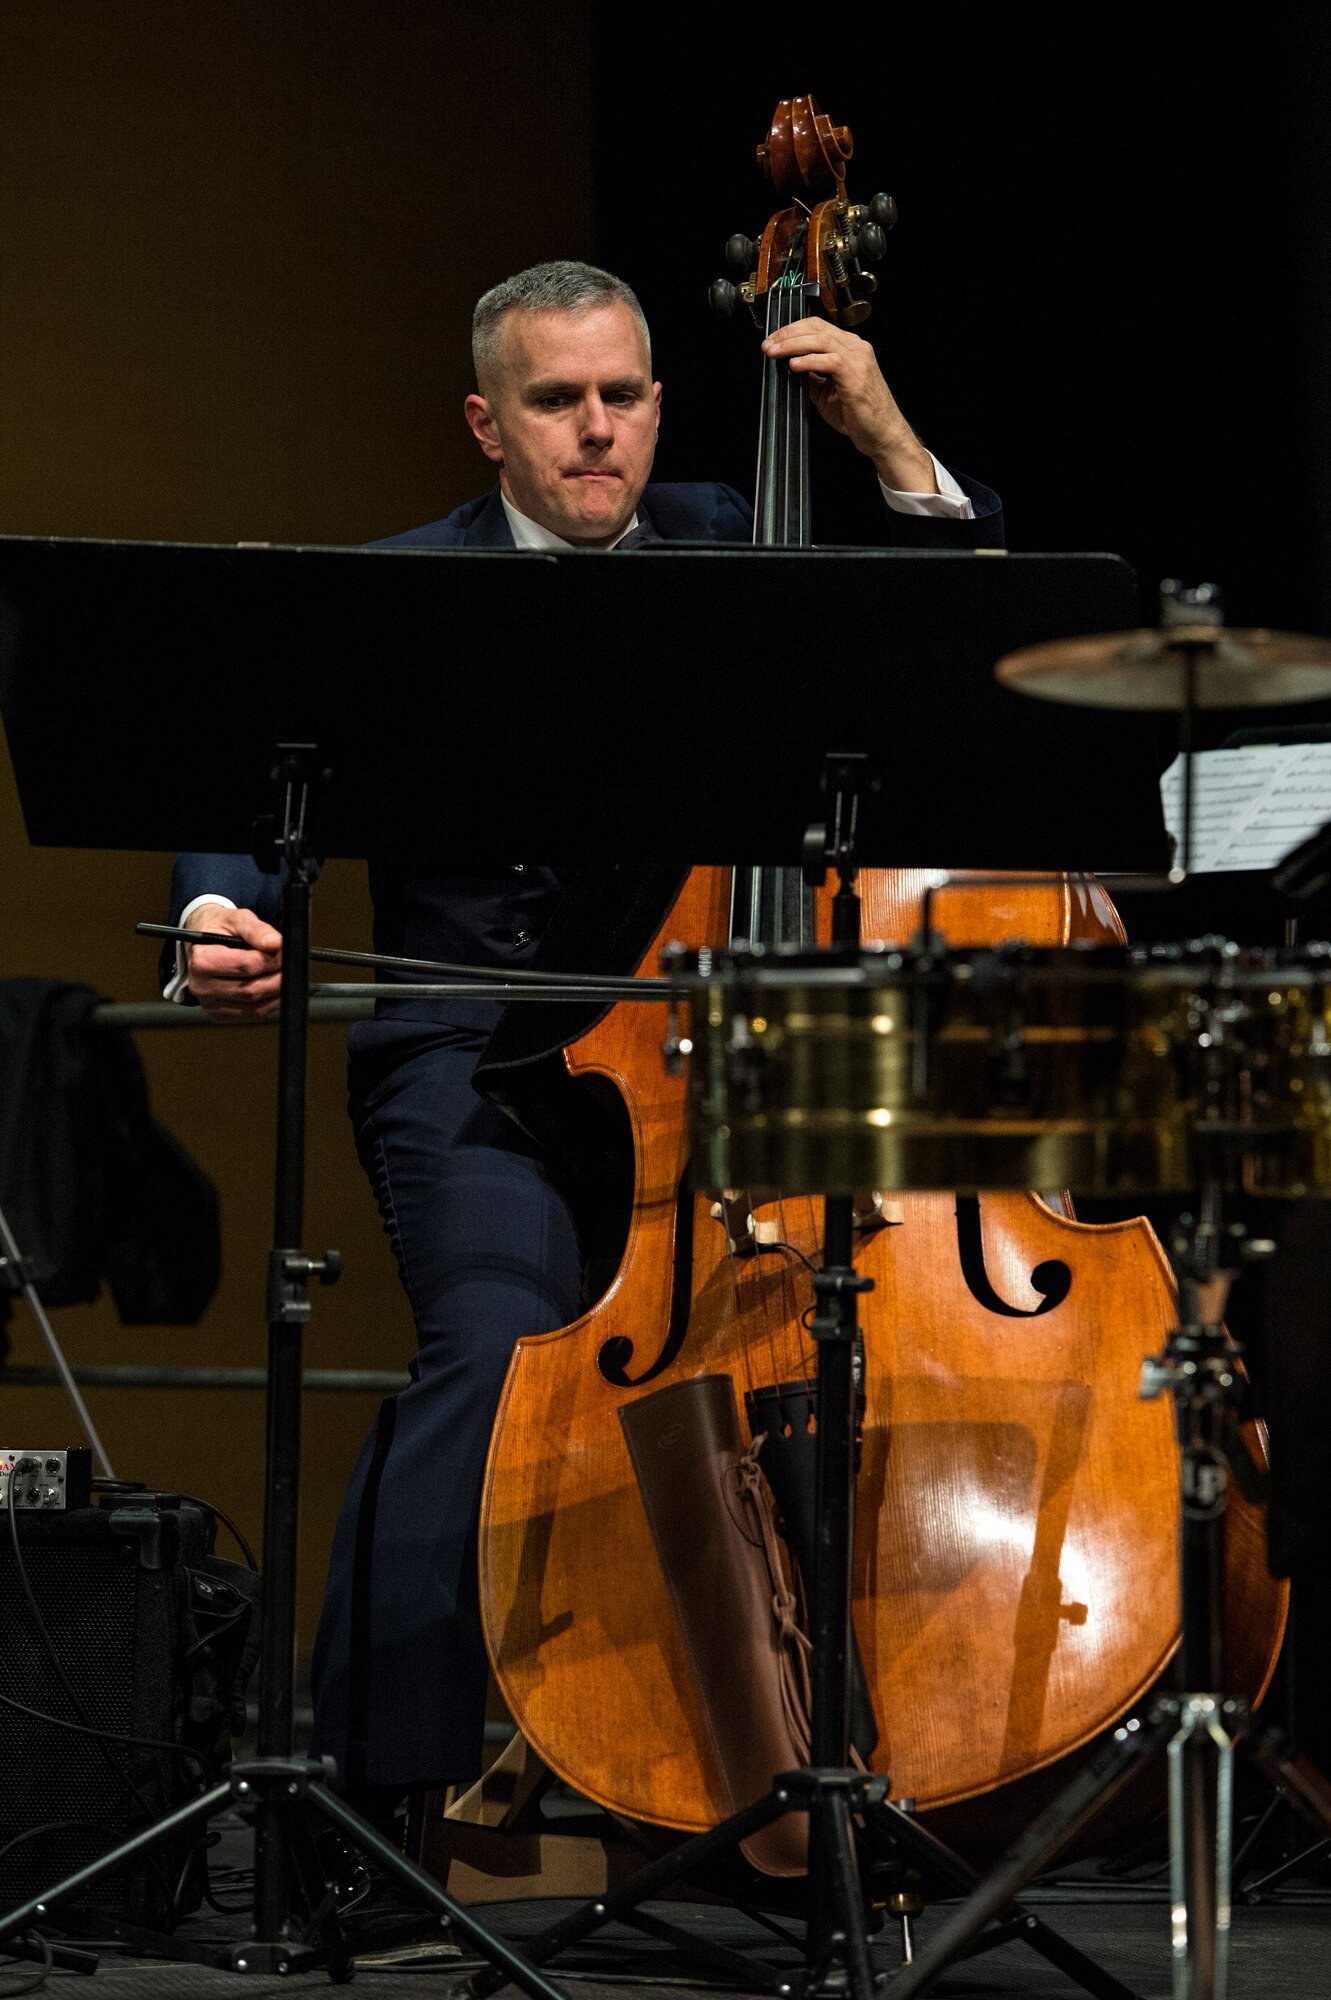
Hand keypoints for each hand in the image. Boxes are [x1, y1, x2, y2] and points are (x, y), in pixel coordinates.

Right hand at [184, 904, 282, 1022]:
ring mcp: (210, 1004)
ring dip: (276, 993)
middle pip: (252, 990)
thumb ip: (256, 930)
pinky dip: (270, 1004)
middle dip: (278, 978)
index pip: (247, 966)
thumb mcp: (236, 919)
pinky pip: (253, 1015)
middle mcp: (202, 986)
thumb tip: (276, 943)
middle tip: (288, 966)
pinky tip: (272, 989)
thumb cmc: (220, 931)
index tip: (284, 952)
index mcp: (203, 960)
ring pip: (255, 1007)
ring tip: (282, 975)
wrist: (203, 945)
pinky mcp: (220, 1016)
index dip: (272, 960)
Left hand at [761, 319, 937, 493]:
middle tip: (768, 345)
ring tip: (774, 353)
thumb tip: (791, 368)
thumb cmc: (861, 416)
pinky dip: (808, 361)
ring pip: (820, 339)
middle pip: (816, 327)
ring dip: (792, 345)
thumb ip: (813, 377)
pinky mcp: (856, 375)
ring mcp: (858, 359)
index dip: (792, 330)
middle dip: (787, 334)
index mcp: (851, 348)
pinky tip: (793, 366)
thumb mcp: (828, 392)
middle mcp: (856, 348)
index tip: (773, 340)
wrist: (883, 434)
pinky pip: (828, 360)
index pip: (818, 326)